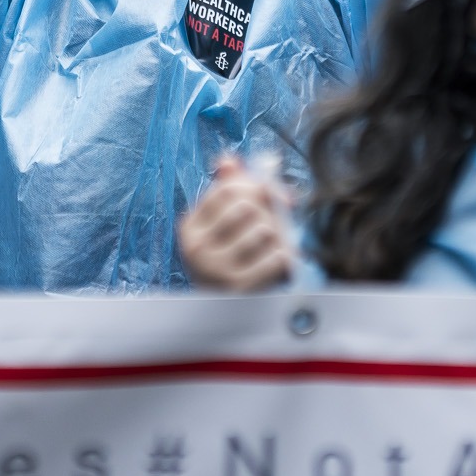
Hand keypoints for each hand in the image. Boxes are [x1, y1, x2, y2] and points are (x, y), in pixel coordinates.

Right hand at [178, 155, 295, 291]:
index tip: (272, 197)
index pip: (227, 189)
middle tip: (274, 227)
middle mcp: (197, 247)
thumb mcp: (220, 226)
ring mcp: (216, 269)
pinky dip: (286, 258)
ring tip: (274, 248)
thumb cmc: (229, 260)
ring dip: (278, 238)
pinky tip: (281, 263)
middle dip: (267, 214)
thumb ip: (225, 189)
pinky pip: (277, 257)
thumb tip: (227, 159)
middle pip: (247, 207)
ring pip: (265, 230)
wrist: (228, 315)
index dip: (256, 187)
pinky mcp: (240, 289)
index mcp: (190, 227)